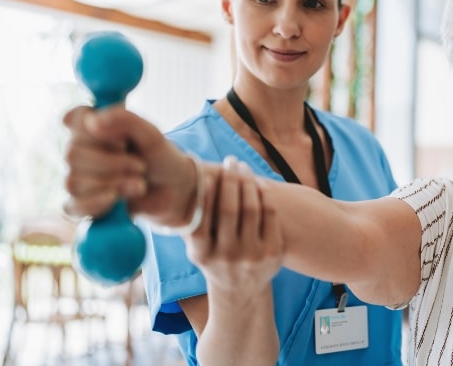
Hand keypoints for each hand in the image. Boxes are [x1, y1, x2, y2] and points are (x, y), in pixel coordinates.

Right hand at [62, 105, 195, 227]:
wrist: (174, 191)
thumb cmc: (160, 159)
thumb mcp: (152, 136)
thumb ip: (126, 121)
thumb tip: (93, 120)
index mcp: (95, 127)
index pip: (74, 118)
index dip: (92, 127)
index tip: (120, 136)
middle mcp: (81, 150)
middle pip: (73, 153)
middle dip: (112, 162)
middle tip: (141, 165)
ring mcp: (78, 178)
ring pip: (74, 181)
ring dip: (113, 183)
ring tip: (139, 184)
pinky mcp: (81, 204)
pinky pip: (73, 206)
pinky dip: (96, 203)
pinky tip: (116, 200)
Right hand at [185, 156, 283, 293]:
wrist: (241, 291)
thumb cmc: (215, 260)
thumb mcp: (198, 249)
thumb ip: (193, 223)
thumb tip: (179, 186)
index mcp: (202, 254)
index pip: (202, 219)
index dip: (205, 195)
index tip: (208, 174)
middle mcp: (227, 257)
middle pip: (230, 209)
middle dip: (230, 180)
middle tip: (230, 162)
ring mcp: (252, 256)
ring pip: (252, 209)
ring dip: (248, 182)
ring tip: (243, 167)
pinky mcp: (273, 253)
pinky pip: (270, 215)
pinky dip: (265, 196)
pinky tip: (258, 184)